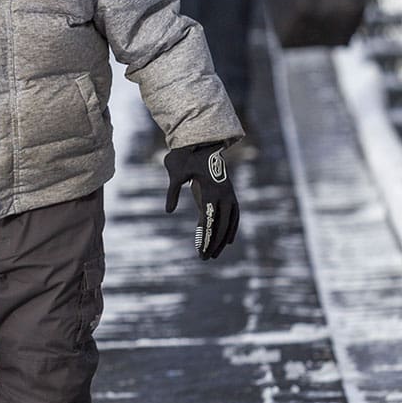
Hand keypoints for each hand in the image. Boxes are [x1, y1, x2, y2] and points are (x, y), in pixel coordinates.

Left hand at [164, 143, 239, 258]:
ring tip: (213, 254)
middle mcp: (223, 194)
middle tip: (205, 258)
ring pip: (229, 222)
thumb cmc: (186, 158)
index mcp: (210, 190)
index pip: (209, 220)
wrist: (203, 143)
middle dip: (213, 243)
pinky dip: (232, 228)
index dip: (205, 238)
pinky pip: (234, 215)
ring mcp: (229, 194)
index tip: (200, 252)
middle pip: (221, 225)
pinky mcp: (229, 194)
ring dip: (222, 239)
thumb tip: (168, 211)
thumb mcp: (175, 172)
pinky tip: (227, 241)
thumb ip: (172, 191)